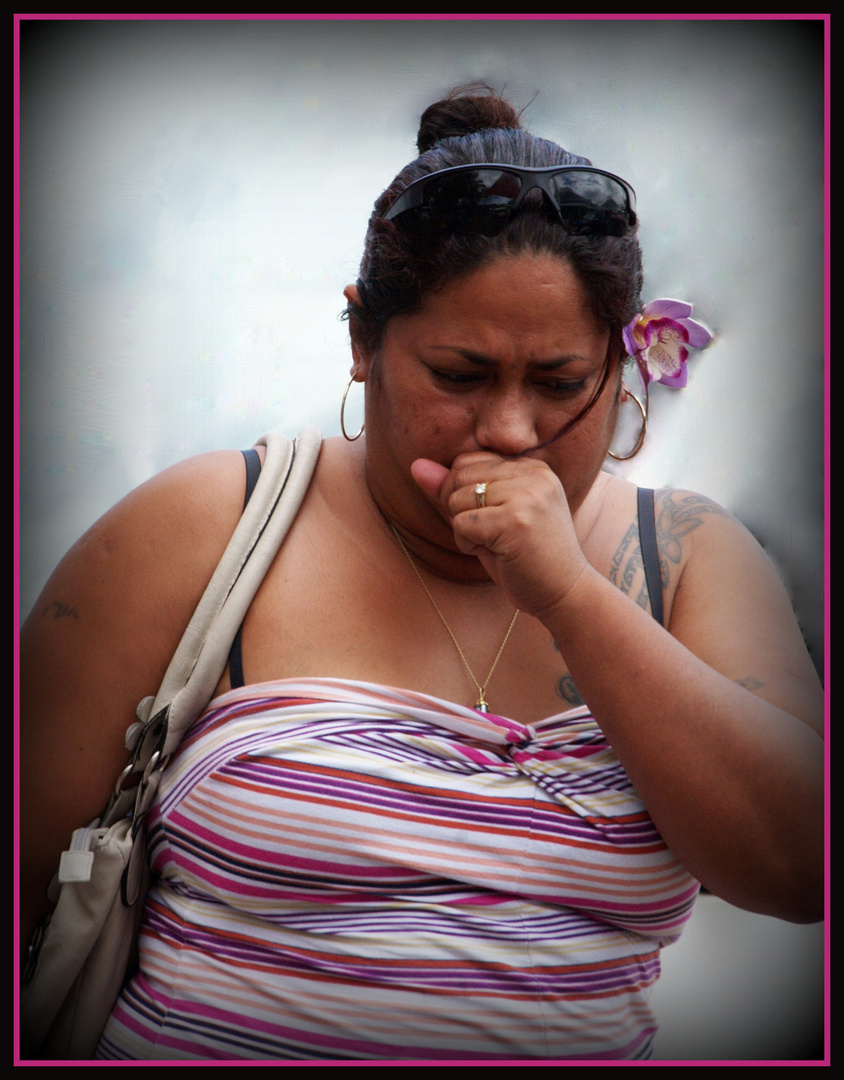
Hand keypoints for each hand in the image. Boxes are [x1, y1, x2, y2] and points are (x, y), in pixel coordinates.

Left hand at [411, 452, 591, 619]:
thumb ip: (455, 488)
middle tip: (489, 534)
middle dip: (458, 509)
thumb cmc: (525, 557)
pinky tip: (495, 553)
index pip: (468, 461)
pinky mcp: (516, 520)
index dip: (461, 493)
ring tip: (495, 543)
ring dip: (463, 529)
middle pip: (459, 475)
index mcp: (532, 467)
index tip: (488, 518)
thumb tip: (416, 466)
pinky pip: (461, 524)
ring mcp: (527, 495)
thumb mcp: (489, 516)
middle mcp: (533, 473)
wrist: (565, 592)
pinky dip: (467, 544)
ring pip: (457, 499)